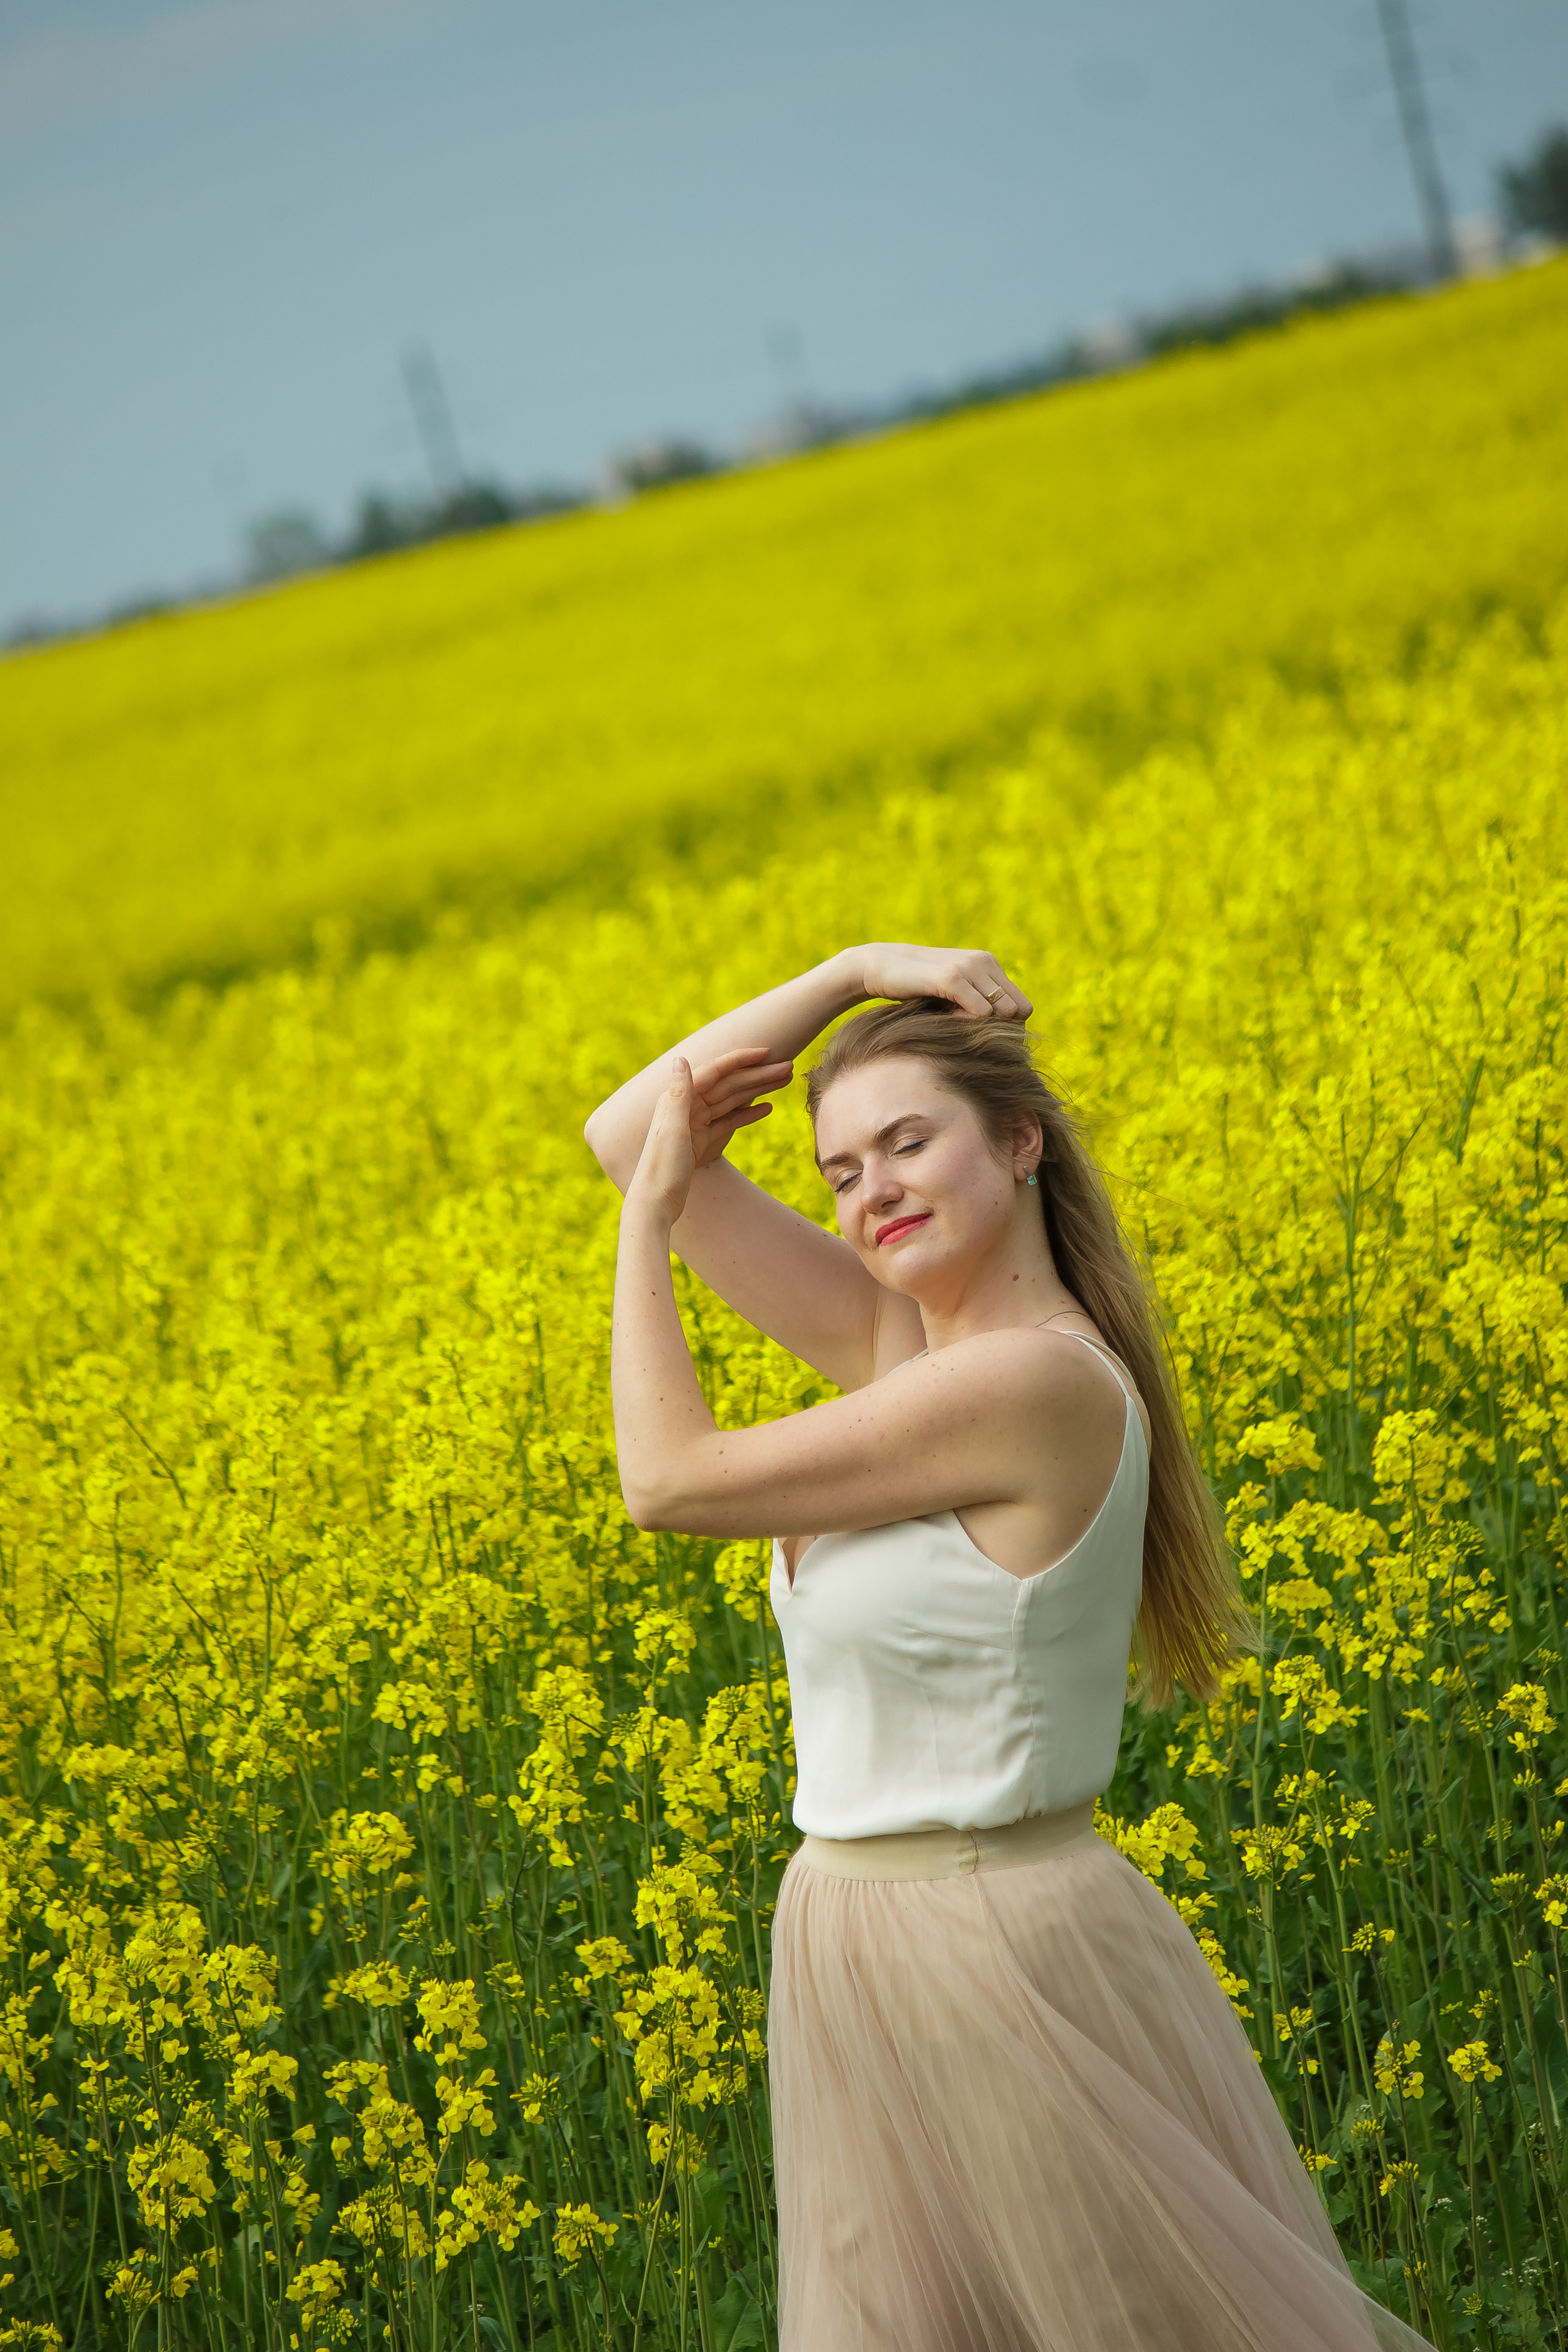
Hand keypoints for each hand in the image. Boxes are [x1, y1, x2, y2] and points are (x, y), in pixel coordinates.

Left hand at [627, 1047, 791, 1221]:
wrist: (656, 1203)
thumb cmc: (662, 1168)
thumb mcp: (672, 1129)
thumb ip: (679, 1094)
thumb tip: (680, 1058)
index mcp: (679, 1098)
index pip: (716, 1071)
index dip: (742, 1060)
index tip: (767, 1053)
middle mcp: (687, 1106)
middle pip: (729, 1085)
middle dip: (759, 1075)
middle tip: (788, 1068)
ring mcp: (696, 1123)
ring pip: (732, 1101)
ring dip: (758, 1091)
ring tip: (784, 1082)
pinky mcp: (701, 1140)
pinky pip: (728, 1121)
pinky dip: (748, 1114)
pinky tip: (767, 1108)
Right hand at [852, 943, 1032, 1020]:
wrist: (880, 967)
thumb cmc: (916, 987)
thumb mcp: (953, 992)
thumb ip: (977, 1002)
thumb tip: (1004, 1036)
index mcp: (988, 963)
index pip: (1022, 1006)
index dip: (1008, 1027)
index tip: (981, 1034)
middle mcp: (984, 961)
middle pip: (1017, 1011)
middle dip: (999, 1029)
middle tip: (969, 1032)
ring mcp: (970, 967)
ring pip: (1002, 1012)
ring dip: (982, 1027)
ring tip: (956, 1024)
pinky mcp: (952, 977)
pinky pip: (981, 1012)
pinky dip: (968, 1024)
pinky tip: (947, 1020)